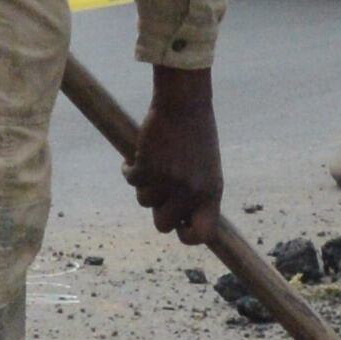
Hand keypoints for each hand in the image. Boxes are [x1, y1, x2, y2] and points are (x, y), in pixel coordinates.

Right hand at [129, 65, 224, 244]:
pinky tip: (135, 156)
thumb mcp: (207, 169)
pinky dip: (129, 168)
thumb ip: (197, 194)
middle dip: (156, 208)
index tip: (179, 225)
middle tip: (158, 188)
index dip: (188, 236)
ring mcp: (168, 181)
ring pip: (144, 201)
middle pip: (163, 224)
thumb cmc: (196, 134)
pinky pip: (130, 180)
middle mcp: (191, 192)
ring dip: (144, 184)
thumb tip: (178, 222)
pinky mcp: (147, 167)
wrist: (184, 103)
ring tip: (153, 163)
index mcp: (211, 192)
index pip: (203, 234)